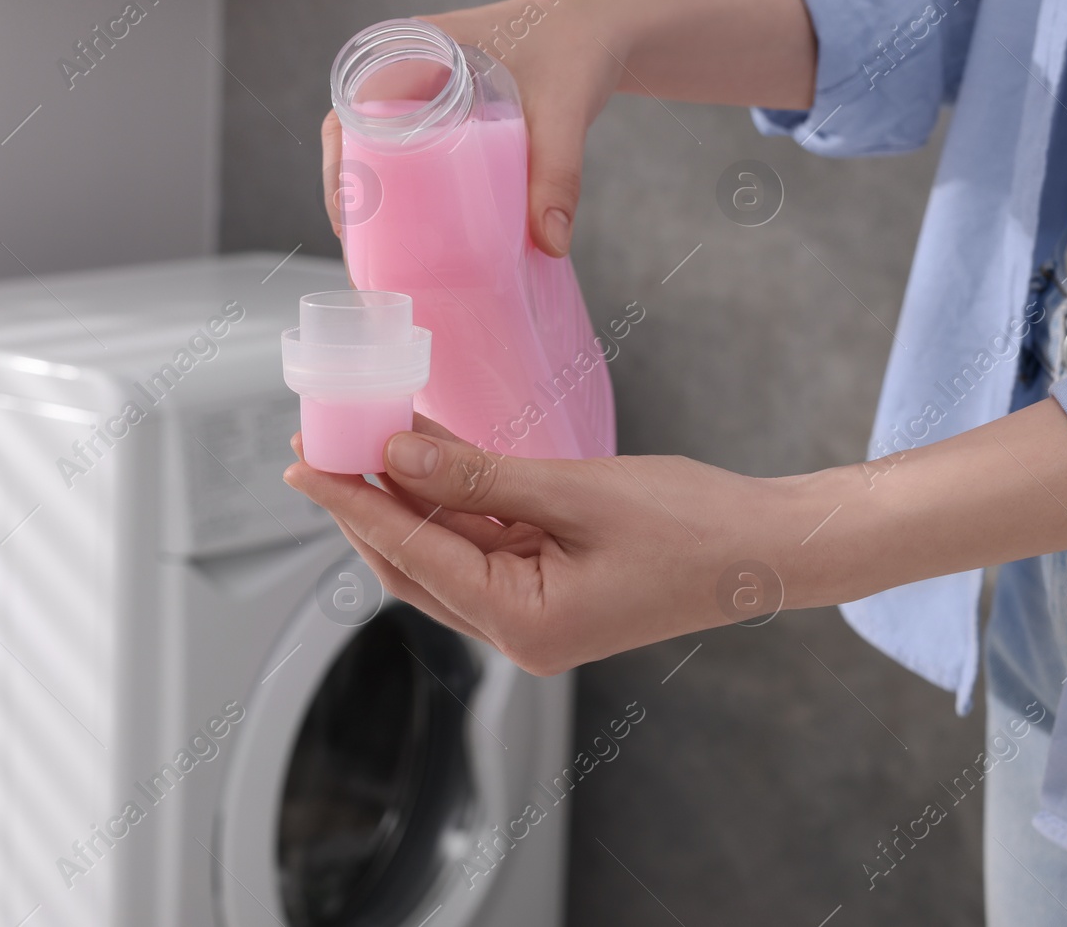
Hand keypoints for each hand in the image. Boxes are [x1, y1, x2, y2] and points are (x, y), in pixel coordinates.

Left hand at [283, 415, 806, 673]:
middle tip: (319, 441)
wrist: (763, 548)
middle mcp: (519, 631)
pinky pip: (482, 542)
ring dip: (404, 497)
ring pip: (443, 552)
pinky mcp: (550, 588)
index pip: (411, 554)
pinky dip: (452, 499)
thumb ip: (480, 476)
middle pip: (413, 563)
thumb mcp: (577, 492)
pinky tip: (427, 452)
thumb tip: (396, 454)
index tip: (303, 460)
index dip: (350, 502)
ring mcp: (534, 613)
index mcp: (524, 623)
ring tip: (363, 436)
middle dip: (363, 502)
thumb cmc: (692, 527)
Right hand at [321, 0, 626, 258]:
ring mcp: (432, 89)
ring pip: (386, 147)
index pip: (351, 111)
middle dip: (356, 195)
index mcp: (416, 49)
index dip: (339, 167)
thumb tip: (550, 243)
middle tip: (368, 251)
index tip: (348, 218)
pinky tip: (421, 228)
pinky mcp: (456, 111)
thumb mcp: (564, 109)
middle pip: (359, 138)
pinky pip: (417, 149)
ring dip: (381, 194)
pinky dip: (413, 186)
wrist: (606, 25)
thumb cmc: (577, 46)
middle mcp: (413, 67)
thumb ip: (558, 173)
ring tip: (388, 251)